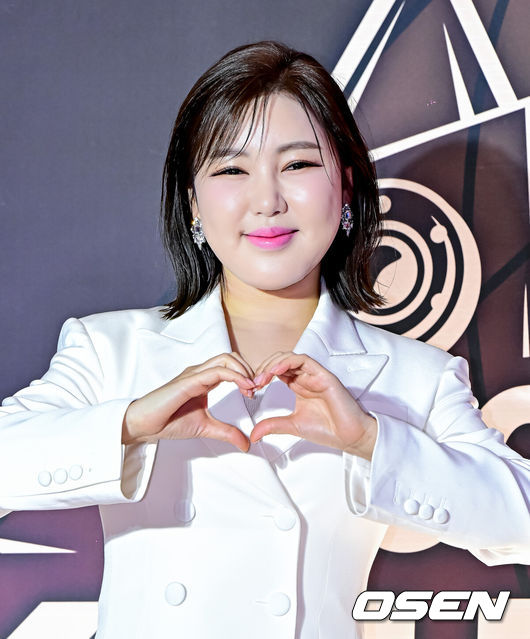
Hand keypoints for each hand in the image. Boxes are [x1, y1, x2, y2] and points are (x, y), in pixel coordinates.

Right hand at [122, 353, 255, 451]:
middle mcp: (199, 372)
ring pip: (225, 359)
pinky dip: (234, 376)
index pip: (230, 366)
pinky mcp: (189, 381)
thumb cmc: (167, 422)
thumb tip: (246, 444)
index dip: (246, 375)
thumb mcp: (206, 427)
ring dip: (244, 371)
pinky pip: (216, 371)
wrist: (144, 425)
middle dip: (248, 369)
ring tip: (251, 388)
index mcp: (204, 379)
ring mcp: (194, 374)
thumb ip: (226, 432)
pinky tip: (244, 388)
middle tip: (256, 388)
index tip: (254, 393)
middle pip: (231, 357)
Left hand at [249, 352, 377, 460]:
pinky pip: (304, 360)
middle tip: (254, 382)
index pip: (276, 371)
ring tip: (262, 376)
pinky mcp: (323, 375)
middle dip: (264, 368)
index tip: (251, 388)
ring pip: (290, 357)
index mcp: (298, 386)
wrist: (348, 436)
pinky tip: (276, 371)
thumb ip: (272, 425)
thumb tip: (253, 434)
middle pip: (280, 361)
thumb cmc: (328, 429)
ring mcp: (315, 375)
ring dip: (273, 364)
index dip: (262, 375)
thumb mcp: (292, 426)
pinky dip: (288, 362)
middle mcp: (306, 377)